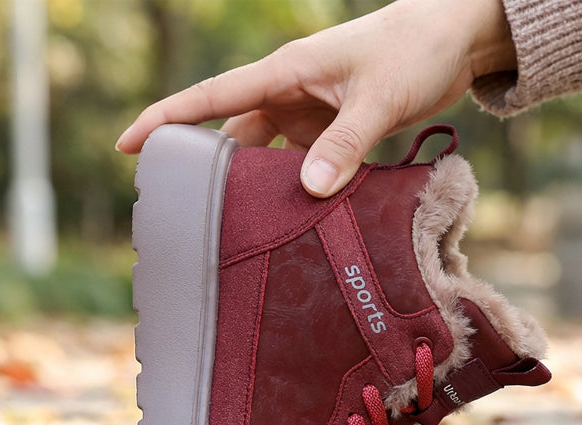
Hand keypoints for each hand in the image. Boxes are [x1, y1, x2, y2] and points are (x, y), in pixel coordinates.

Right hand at [116, 0, 515, 196]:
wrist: (454, 39)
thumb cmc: (415, 50)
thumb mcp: (380, 97)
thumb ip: (345, 144)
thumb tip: (309, 192)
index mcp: (286, 71)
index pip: (211, 96)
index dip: (167, 119)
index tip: (127, 145)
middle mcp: (289, 93)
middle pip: (233, 135)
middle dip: (211, 170)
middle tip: (192, 216)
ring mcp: (308, 113)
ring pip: (266, 156)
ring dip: (258, 187)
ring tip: (244, 228)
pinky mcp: (330, 130)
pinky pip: (299, 163)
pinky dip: (295, 188)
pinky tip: (295, 217)